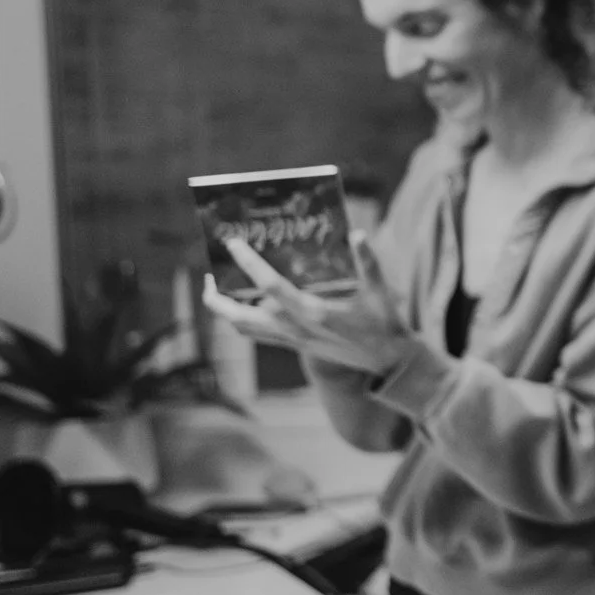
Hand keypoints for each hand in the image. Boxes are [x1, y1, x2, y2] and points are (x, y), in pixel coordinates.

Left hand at [203, 232, 420, 376]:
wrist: (386, 360)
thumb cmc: (383, 321)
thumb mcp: (379, 290)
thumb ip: (368, 261)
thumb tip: (356, 234)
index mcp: (315, 311)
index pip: (271, 286)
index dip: (249, 263)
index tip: (234, 244)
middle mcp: (296, 328)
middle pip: (240, 317)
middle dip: (216, 299)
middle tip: (208, 276)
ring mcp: (292, 340)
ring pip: (243, 328)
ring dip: (224, 311)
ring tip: (216, 289)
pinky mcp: (294, 345)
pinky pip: (257, 333)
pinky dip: (242, 319)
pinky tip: (243, 302)